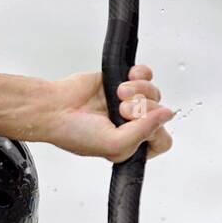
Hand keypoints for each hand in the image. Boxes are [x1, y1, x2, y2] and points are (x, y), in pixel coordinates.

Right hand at [49, 65, 173, 162]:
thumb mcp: (114, 144)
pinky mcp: (123, 82)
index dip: (156, 131)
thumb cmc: (74, 133)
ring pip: (154, 92)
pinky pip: (146, 75)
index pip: (162, 141)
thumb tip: (166, 115)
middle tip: (120, 110)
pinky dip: (139, 75)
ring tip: (117, 94)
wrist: (54, 108)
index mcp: (131, 147)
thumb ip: (144, 132)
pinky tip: (124, 80)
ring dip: (138, 90)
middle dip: (142, 109)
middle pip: (160, 113)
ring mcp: (129, 103)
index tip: (140, 127)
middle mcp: (132, 126)